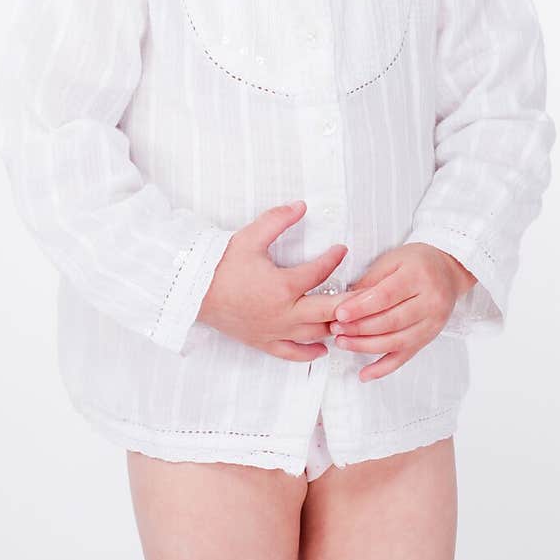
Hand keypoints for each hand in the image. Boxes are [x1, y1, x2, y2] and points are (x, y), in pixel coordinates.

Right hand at [197, 200, 348, 361]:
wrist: (194, 291)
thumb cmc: (221, 264)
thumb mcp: (250, 237)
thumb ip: (278, 219)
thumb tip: (301, 205)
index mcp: (283, 286)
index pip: (320, 272)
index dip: (334, 258)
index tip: (342, 249)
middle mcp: (284, 313)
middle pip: (330, 311)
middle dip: (350, 302)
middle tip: (365, 293)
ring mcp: (275, 331)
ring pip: (315, 334)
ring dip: (334, 326)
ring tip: (349, 317)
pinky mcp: (264, 342)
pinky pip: (293, 353)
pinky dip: (310, 353)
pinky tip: (323, 347)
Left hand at [327, 243, 477, 381]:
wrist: (449, 271)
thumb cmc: (418, 262)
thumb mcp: (393, 260)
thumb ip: (370, 280)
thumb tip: (345, 301)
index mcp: (419, 276)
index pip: (386, 296)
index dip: (361, 307)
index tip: (339, 314)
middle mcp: (430, 302)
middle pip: (390, 321)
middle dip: (359, 328)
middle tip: (336, 329)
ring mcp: (432, 323)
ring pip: (396, 342)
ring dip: (366, 346)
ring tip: (343, 343)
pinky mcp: (428, 338)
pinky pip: (405, 356)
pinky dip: (383, 368)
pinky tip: (365, 374)